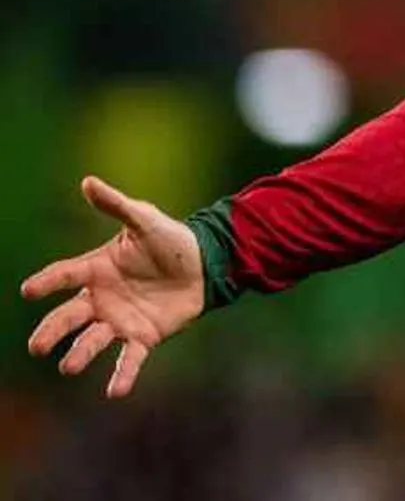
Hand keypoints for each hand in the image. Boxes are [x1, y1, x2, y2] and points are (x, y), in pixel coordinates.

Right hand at [22, 177, 205, 397]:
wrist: (206, 263)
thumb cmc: (171, 240)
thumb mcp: (145, 220)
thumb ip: (117, 206)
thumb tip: (88, 182)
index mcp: (96, 269)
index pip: (64, 276)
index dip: (47, 282)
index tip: (29, 290)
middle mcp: (101, 299)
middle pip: (69, 316)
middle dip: (52, 331)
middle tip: (37, 345)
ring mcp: (120, 320)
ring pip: (93, 341)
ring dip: (80, 354)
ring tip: (69, 366)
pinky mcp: (143, 337)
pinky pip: (130, 359)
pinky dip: (122, 375)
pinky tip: (115, 392)